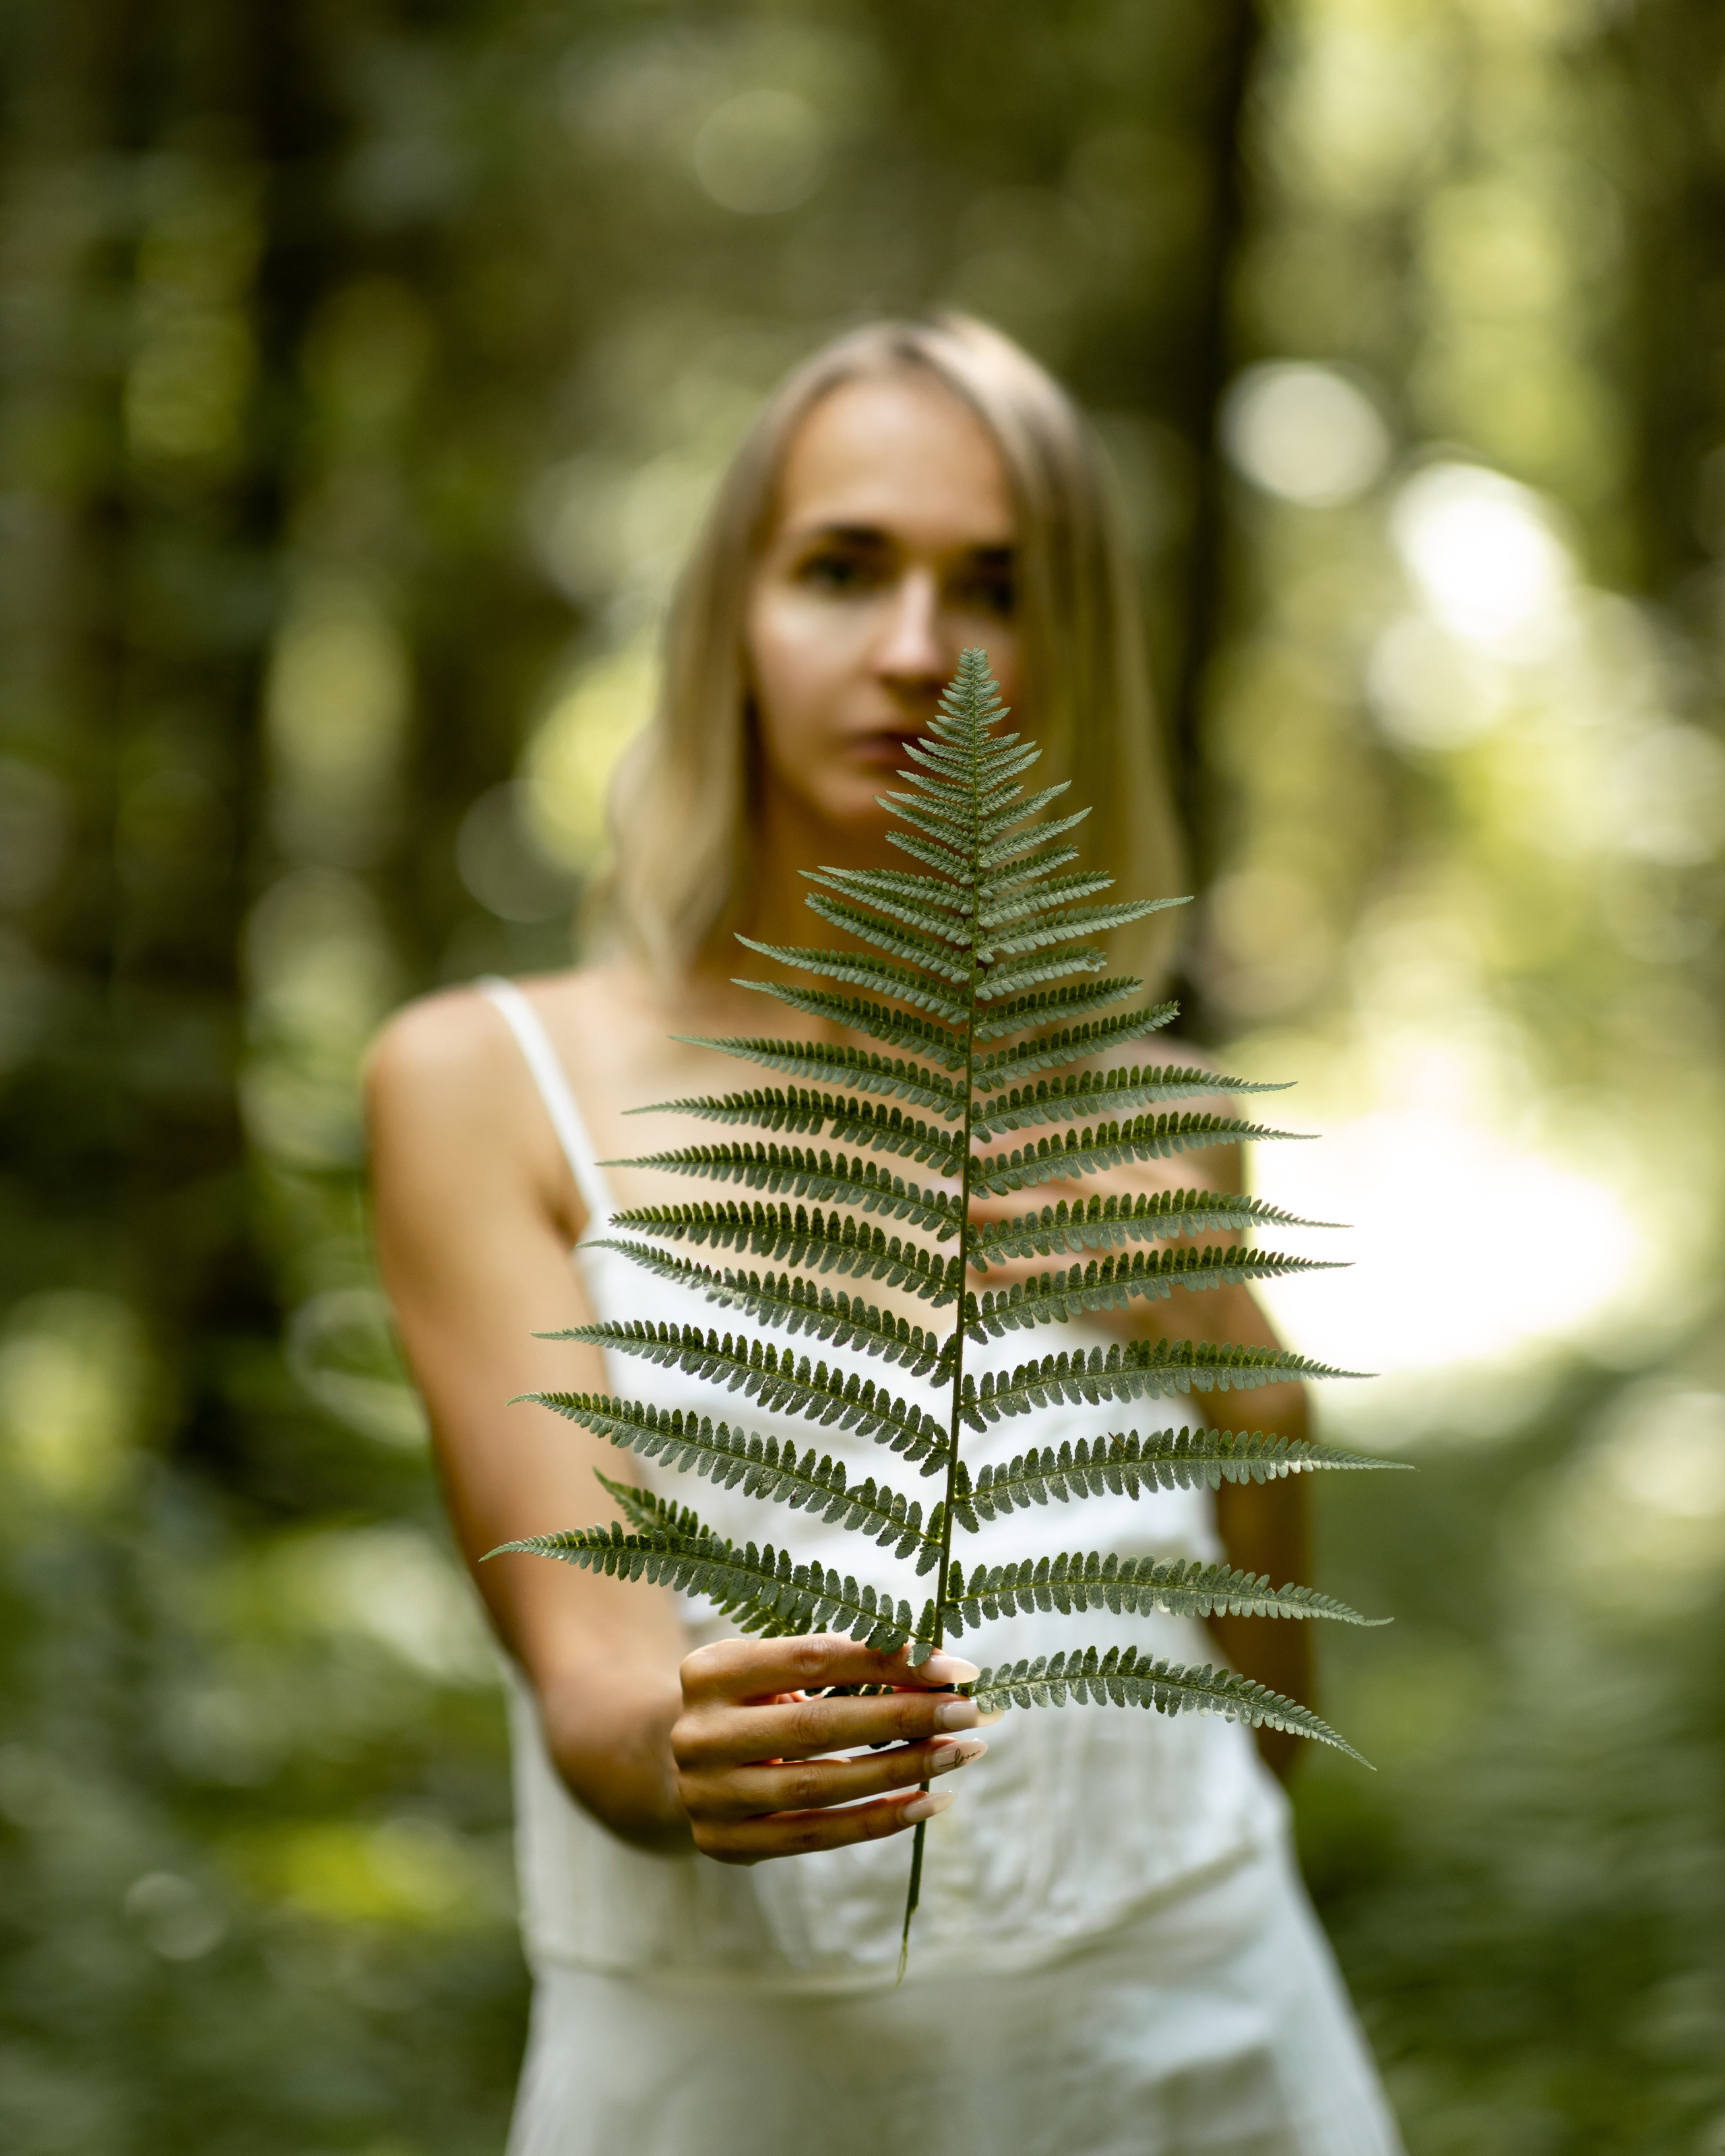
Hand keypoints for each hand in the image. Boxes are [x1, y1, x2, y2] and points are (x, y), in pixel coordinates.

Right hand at [672, 1635, 986, 1863]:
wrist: (670, 1761)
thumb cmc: (751, 1701)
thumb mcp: (775, 1671)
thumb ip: (842, 1667)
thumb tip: (939, 1673)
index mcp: (711, 1670)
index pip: (812, 1658)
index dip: (885, 1659)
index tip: (954, 1666)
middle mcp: (700, 1733)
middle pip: (818, 1725)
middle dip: (903, 1716)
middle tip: (968, 1711)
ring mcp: (706, 1795)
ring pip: (821, 1785)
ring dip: (902, 1769)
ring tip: (960, 1752)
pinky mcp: (724, 1844)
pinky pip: (815, 1835)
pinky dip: (878, 1820)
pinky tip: (928, 1802)